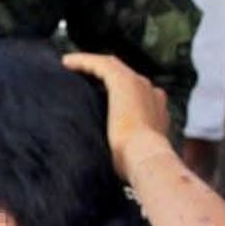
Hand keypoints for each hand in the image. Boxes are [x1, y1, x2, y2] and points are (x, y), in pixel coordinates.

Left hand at [62, 53, 171, 179]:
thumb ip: (124, 148)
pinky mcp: (123, 81)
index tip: (99, 96)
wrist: (146, 158)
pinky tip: (67, 63)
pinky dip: (83, 61)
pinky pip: (100, 64)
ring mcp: (139, 85)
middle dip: (104, 75)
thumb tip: (110, 159)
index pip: (137, 94)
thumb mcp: (133, 153)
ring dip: (90, 64)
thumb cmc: (138, 164)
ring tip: (70, 65)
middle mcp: (151, 93)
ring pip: (111, 66)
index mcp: (157, 110)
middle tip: (82, 78)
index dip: (117, 93)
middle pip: (125, 76)